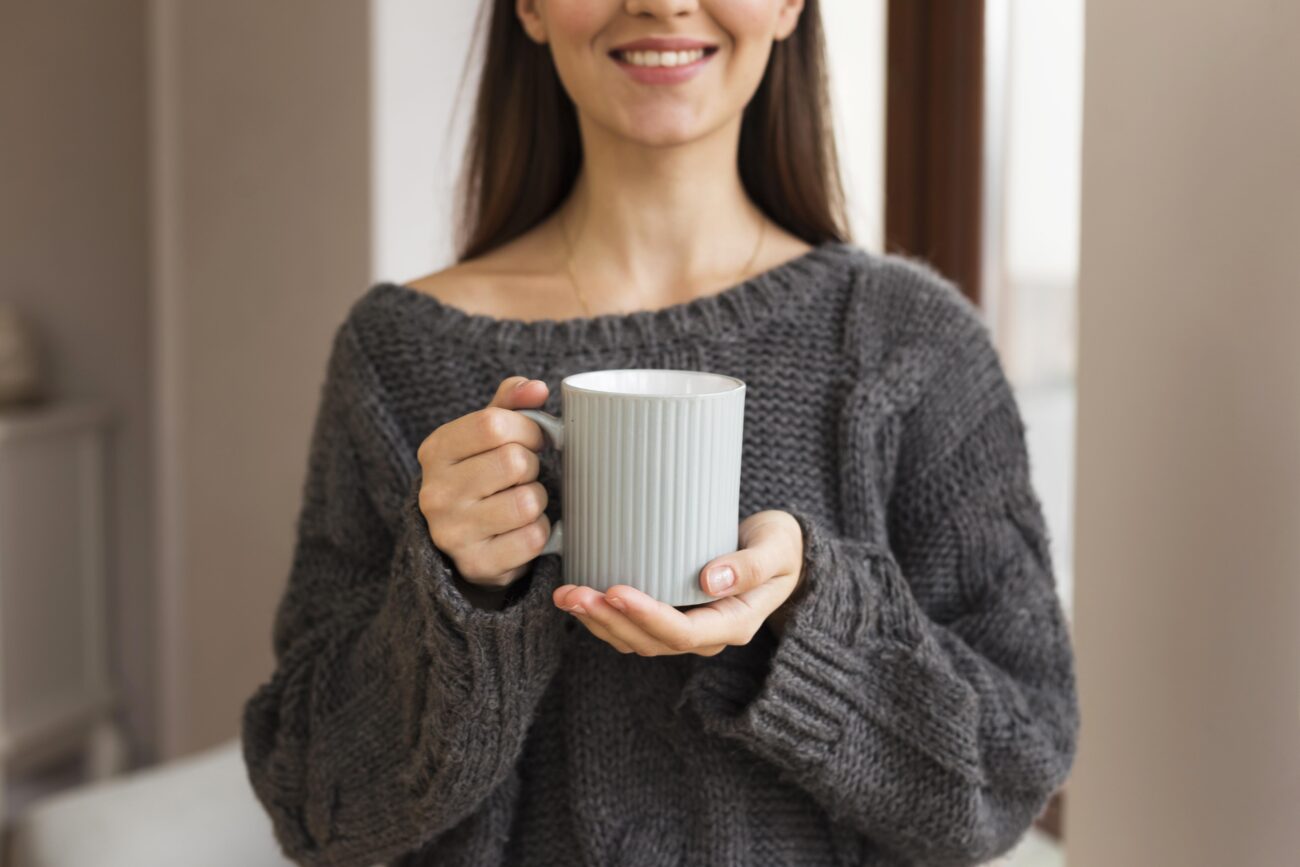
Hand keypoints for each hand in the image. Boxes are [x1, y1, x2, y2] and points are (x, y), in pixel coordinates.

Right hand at [417, 375, 554, 590]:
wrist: (463, 541)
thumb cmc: (482, 474)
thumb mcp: (485, 435)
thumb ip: (509, 404)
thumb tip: (537, 388)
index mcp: (435, 451)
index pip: (492, 424)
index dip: (528, 428)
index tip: (533, 439)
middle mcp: (435, 493)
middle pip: (514, 462)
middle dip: (533, 465)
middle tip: (525, 474)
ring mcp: (452, 533)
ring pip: (528, 501)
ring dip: (538, 500)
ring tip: (522, 501)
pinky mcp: (476, 564)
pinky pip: (533, 538)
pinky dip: (540, 532)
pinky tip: (522, 529)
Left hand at [552, 510, 806, 655]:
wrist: (780, 551)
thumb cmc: (780, 545)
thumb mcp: (776, 548)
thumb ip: (749, 566)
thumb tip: (710, 581)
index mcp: (735, 624)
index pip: (683, 632)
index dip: (646, 616)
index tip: (616, 590)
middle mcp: (707, 635)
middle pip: (650, 642)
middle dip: (609, 620)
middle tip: (574, 592)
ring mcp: (688, 630)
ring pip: (635, 640)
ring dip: (598, 622)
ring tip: (566, 595)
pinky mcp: (672, 617)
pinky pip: (632, 628)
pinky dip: (603, 616)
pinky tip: (579, 596)